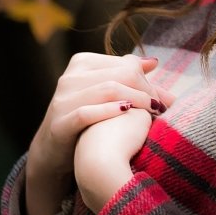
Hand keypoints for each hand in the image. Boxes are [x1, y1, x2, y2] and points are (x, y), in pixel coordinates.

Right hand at [26, 52, 174, 208]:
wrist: (54, 152)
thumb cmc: (89, 120)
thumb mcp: (106, 95)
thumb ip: (129, 79)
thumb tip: (153, 62)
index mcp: (82, 63)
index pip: (126, 65)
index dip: (148, 82)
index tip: (161, 99)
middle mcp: (69, 78)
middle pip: (121, 75)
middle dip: (146, 91)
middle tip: (161, 108)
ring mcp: (62, 100)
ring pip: (108, 90)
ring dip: (137, 101)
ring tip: (154, 114)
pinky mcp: (59, 123)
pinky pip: (87, 113)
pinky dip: (110, 111)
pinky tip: (127, 114)